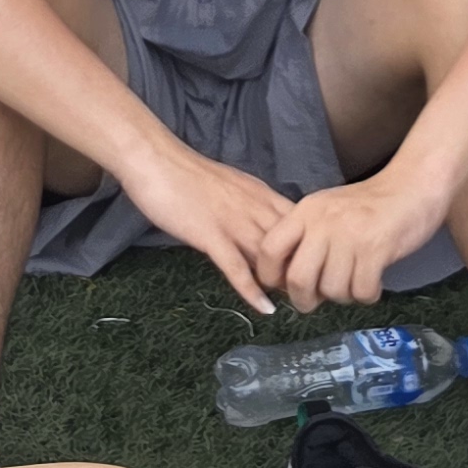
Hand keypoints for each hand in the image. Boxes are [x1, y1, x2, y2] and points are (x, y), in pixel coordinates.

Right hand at [125, 146, 296, 315]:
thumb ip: (249, 204)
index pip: (301, 223)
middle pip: (292, 243)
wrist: (155, 159)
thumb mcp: (231, 186)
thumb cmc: (186, 172)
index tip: (313, 265)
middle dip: (303, 267)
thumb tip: (259, 225)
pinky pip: (237, 268)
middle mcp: (254, 207)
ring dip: (283, 283)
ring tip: (294, 304)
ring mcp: (233, 223)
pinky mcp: (210, 236)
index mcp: (261, 194)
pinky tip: (265, 307)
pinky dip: (252, 290)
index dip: (310, 246)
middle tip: (311, 290)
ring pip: (270, 257)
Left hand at [255, 172, 450, 310]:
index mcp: (306, 211)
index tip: (284, 286)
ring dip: (343, 297)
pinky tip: (373, 284)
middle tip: (316, 301)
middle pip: (298, 279)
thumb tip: (288, 281)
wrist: (414, 186)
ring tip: (353, 285)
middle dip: (304, 300)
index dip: (270, 275)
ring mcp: (350, 235)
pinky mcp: (377, 248)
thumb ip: (306, 237)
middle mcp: (323, 222)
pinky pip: (361, 290)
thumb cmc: (370, 205)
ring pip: (332, 289)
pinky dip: (367, 295)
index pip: (270, 248)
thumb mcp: (328, 210)